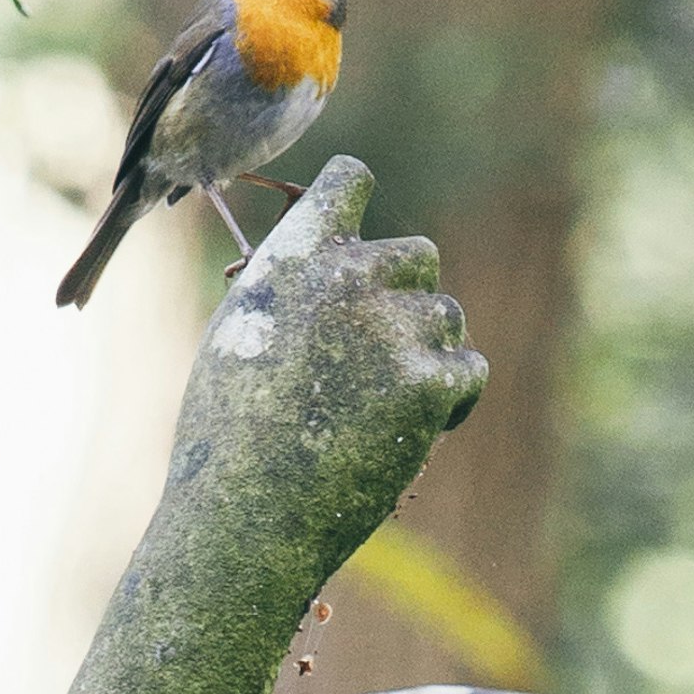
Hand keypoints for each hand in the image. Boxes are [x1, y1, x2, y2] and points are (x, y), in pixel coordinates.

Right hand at [165, 161, 487, 608]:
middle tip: (372, 358)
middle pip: (418, 254)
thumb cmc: (224, 440)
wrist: (242, 514)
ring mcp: (393, 327)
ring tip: (381, 406)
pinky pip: (470, 370)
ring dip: (426, 352)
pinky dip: (449, 399)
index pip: (349, 179)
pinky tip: (413, 429)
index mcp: (293, 253)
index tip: (350, 252)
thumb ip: (291, 291)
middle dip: (404, 298)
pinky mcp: (428, 383)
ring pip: (447, 316)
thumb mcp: (235, 338)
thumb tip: (332, 277)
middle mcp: (348, 275)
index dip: (354, 210)